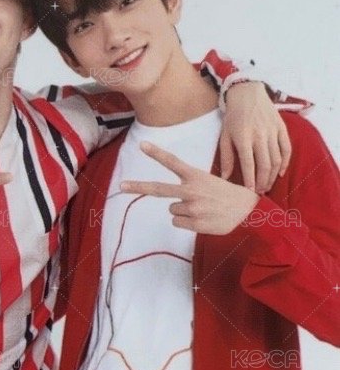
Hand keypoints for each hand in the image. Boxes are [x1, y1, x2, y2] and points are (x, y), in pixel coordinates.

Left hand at [120, 141, 258, 234]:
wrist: (248, 211)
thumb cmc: (226, 195)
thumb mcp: (210, 182)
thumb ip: (189, 187)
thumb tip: (171, 205)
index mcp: (195, 176)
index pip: (173, 162)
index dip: (156, 154)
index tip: (142, 145)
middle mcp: (191, 191)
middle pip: (159, 189)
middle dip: (138, 187)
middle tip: (121, 186)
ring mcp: (192, 208)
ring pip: (172, 210)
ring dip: (183, 211)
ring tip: (202, 209)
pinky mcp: (195, 223)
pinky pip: (178, 223)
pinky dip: (187, 222)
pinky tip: (203, 218)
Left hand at [221, 81, 290, 192]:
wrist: (248, 93)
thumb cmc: (233, 117)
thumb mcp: (224, 136)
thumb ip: (226, 157)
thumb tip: (225, 178)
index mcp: (243, 138)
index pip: (249, 164)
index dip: (250, 180)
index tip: (249, 192)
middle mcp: (260, 135)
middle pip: (265, 165)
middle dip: (262, 182)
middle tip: (259, 192)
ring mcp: (272, 131)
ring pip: (277, 159)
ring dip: (272, 176)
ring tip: (267, 186)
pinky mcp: (282, 128)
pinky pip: (286, 149)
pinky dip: (285, 163)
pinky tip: (280, 173)